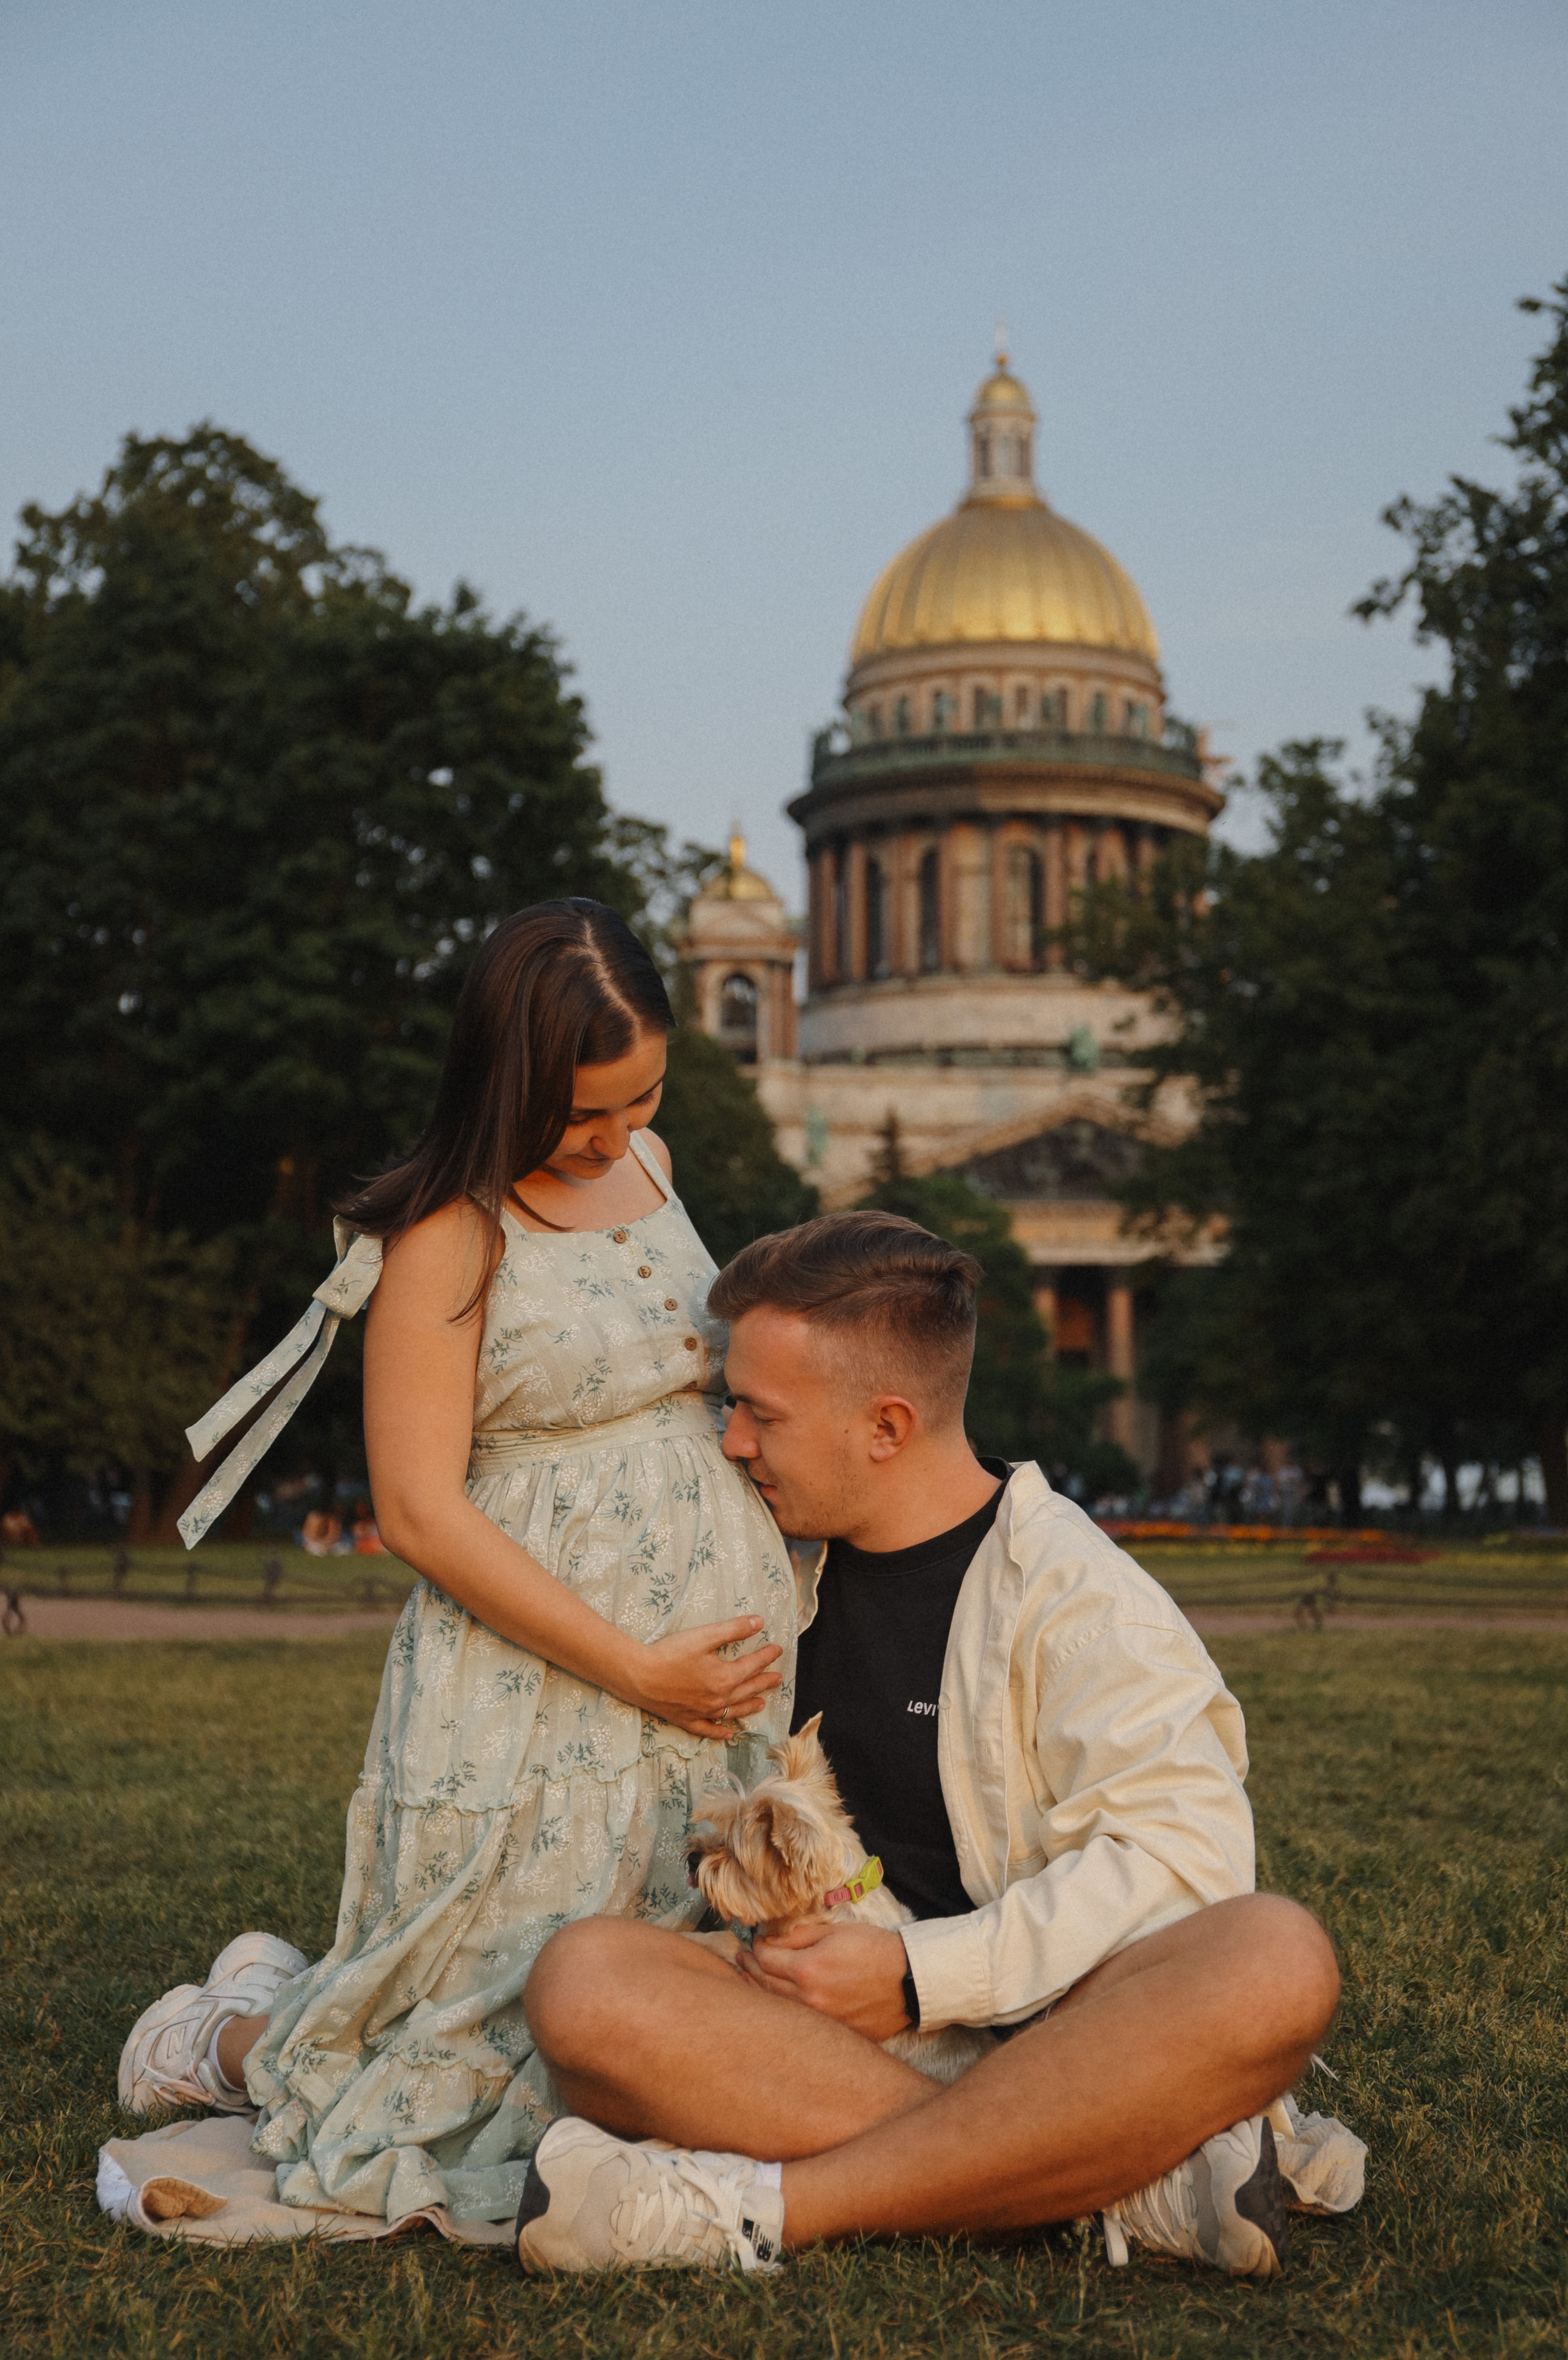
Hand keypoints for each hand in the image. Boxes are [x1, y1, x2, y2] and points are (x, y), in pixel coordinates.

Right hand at [623, 1616, 783, 1740]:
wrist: (639, 1676)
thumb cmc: (670, 1653)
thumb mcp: (705, 1636)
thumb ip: (734, 1629)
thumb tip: (759, 1622)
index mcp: (725, 1678)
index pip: (752, 1665)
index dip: (766, 1656)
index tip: (778, 1650)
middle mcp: (718, 1699)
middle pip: (747, 1689)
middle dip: (764, 1682)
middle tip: (777, 1678)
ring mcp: (703, 1712)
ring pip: (733, 1711)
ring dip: (749, 1706)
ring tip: (761, 1703)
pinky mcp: (687, 1720)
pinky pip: (709, 1729)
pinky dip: (720, 1732)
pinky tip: (728, 1734)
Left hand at [738, 1921, 910, 2040]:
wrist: (910, 1980)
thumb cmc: (875, 1949)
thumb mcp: (836, 1931)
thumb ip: (799, 1936)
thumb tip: (770, 1940)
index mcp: (808, 1970)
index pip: (767, 1959)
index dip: (757, 1948)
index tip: (755, 1941)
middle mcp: (809, 2000)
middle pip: (765, 1985)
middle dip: (750, 1970)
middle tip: (741, 1959)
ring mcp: (820, 2022)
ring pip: (778, 2008)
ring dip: (759, 1992)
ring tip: (747, 1979)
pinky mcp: (833, 2035)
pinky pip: (798, 2024)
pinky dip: (783, 2011)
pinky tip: (777, 2004)